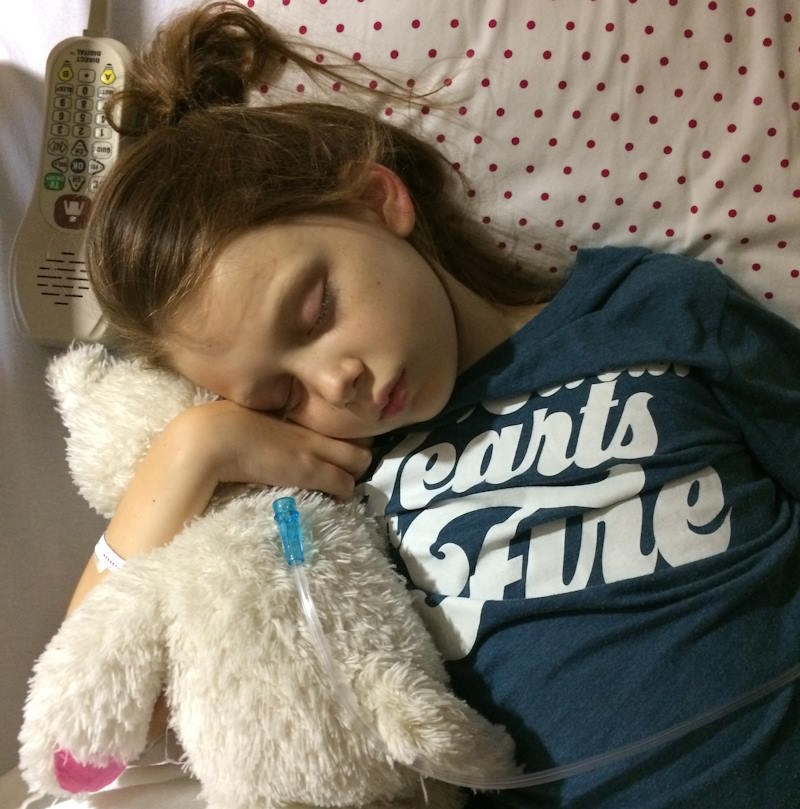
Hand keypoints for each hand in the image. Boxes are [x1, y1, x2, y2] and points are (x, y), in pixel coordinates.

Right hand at [176, 399, 372, 498]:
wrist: (209, 438)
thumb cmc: (217, 429)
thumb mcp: (249, 422)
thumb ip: (265, 427)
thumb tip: (261, 435)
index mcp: (296, 419)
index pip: (340, 427)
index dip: (346, 442)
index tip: (340, 454)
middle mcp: (310, 431)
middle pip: (360, 442)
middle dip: (358, 460)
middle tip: (346, 474)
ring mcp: (312, 449)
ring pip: (361, 463)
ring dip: (352, 477)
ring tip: (338, 487)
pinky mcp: (308, 470)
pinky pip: (344, 484)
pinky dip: (342, 493)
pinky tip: (332, 499)